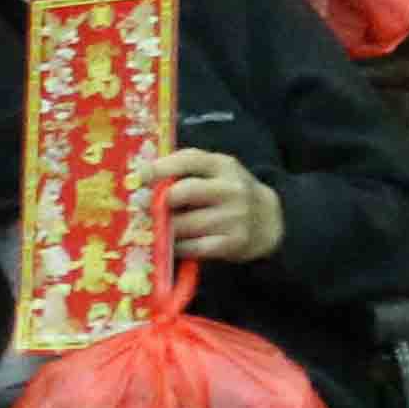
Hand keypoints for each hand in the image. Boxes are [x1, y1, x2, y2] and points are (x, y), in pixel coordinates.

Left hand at [153, 147, 284, 265]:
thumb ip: (185, 169)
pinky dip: (177, 247)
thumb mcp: (216, 171)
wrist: (269, 220)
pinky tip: (173, 244)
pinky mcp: (233, 243)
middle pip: (184, 193)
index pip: (189, 160)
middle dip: (158, 202)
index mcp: (223, 165)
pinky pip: (194, 247)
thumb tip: (141, 175)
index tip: (139, 176)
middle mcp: (231, 189)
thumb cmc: (229, 192)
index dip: (160, 167)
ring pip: (185, 224)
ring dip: (164, 228)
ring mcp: (234, 217)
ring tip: (155, 227)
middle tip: (140, 207)